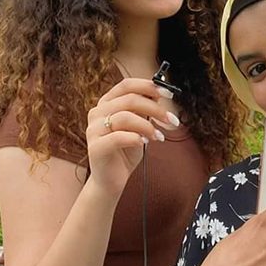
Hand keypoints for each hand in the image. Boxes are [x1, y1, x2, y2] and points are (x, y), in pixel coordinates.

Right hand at [86, 78, 177, 196]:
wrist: (112, 180)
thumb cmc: (125, 150)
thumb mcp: (138, 125)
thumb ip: (144, 108)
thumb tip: (160, 92)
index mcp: (107, 103)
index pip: (127, 85)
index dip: (148, 86)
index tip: (168, 92)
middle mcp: (97, 112)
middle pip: (130, 100)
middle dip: (155, 108)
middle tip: (172, 119)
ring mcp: (93, 129)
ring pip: (125, 117)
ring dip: (148, 125)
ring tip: (159, 136)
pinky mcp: (95, 147)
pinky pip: (118, 137)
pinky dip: (135, 138)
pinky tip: (144, 143)